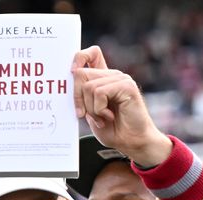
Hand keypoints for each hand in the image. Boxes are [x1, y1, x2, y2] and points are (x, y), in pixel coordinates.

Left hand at [72, 47, 171, 167]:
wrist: (131, 141)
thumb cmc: (112, 129)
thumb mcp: (90, 112)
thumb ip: (82, 97)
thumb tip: (70, 80)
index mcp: (103, 78)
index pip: (91, 53)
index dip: (79, 57)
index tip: (71, 72)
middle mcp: (112, 75)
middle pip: (80, 74)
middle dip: (77, 99)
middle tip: (85, 115)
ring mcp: (120, 79)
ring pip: (88, 87)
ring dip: (90, 109)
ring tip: (101, 118)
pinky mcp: (126, 86)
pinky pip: (100, 93)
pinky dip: (99, 110)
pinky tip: (108, 117)